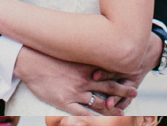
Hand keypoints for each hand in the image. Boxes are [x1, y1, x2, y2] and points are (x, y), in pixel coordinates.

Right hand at [14, 46, 136, 113]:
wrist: (31, 61)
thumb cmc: (49, 55)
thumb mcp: (69, 51)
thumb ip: (82, 53)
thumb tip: (93, 47)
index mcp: (86, 65)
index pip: (109, 70)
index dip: (121, 74)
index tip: (133, 73)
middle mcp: (84, 79)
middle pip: (108, 87)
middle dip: (122, 90)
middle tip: (135, 92)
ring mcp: (76, 92)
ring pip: (98, 103)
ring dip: (111, 108)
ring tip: (123, 113)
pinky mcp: (66, 103)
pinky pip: (82, 114)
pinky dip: (92, 119)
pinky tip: (100, 122)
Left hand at [91, 32, 161, 109]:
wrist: (154, 48)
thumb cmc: (133, 40)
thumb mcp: (125, 35)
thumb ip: (109, 37)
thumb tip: (91, 33)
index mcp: (125, 55)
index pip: (113, 61)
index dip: (103, 69)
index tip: (93, 74)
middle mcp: (128, 67)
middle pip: (115, 74)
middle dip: (105, 80)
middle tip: (96, 87)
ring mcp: (133, 77)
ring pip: (123, 89)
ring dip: (115, 98)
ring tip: (107, 106)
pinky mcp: (135, 84)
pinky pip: (129, 96)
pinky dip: (123, 103)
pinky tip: (117, 110)